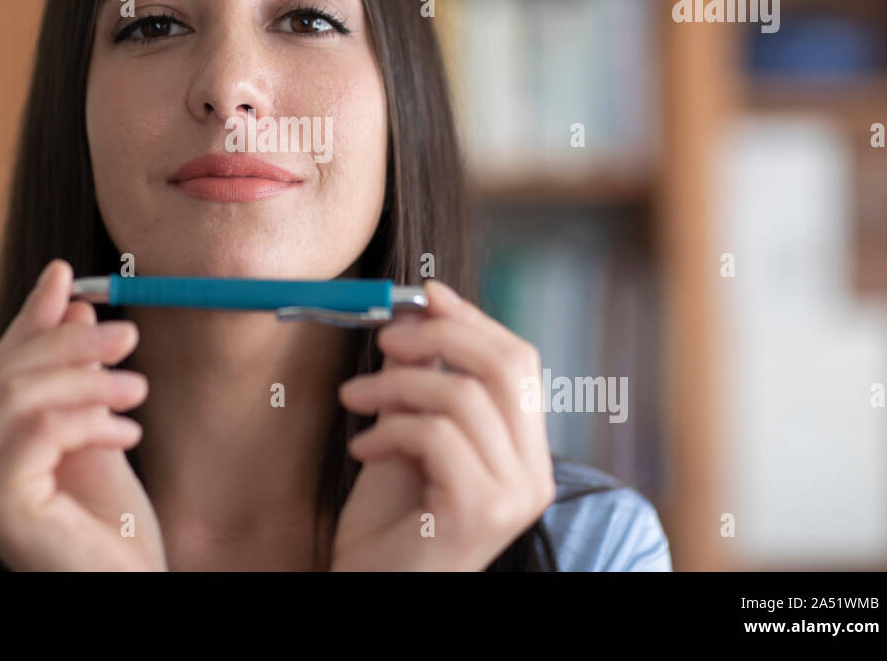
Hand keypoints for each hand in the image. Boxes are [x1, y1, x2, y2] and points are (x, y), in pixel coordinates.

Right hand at [0, 259, 166, 570]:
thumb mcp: (98, 434)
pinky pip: (39, 430)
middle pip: (7, 375)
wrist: (128, 590)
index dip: (34, 321)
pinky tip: (126, 434)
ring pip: (21, 396)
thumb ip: (79, 378)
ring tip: (138, 390)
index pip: (2, 370)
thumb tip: (76, 305)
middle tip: (128, 335)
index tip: (66, 276)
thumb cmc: (115, 534)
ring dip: (88, 381)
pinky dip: (87, 419)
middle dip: (70, 344)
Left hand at [330, 279, 555, 570]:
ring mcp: (513, 495)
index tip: (426, 295)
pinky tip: (362, 451)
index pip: (520, 362)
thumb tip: (417, 314)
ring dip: (395, 384)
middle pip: (507, 367)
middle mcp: (533, 474)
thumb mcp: (407, 437)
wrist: (373, 591)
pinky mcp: (480, 512)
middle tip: (383, 339)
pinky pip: (436, 436)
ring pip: (464, 396)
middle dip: (440, 337)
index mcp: (526, 452)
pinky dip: (388, 430)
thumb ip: (422, 384)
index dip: (473, 320)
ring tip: (353, 399)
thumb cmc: (389, 525)